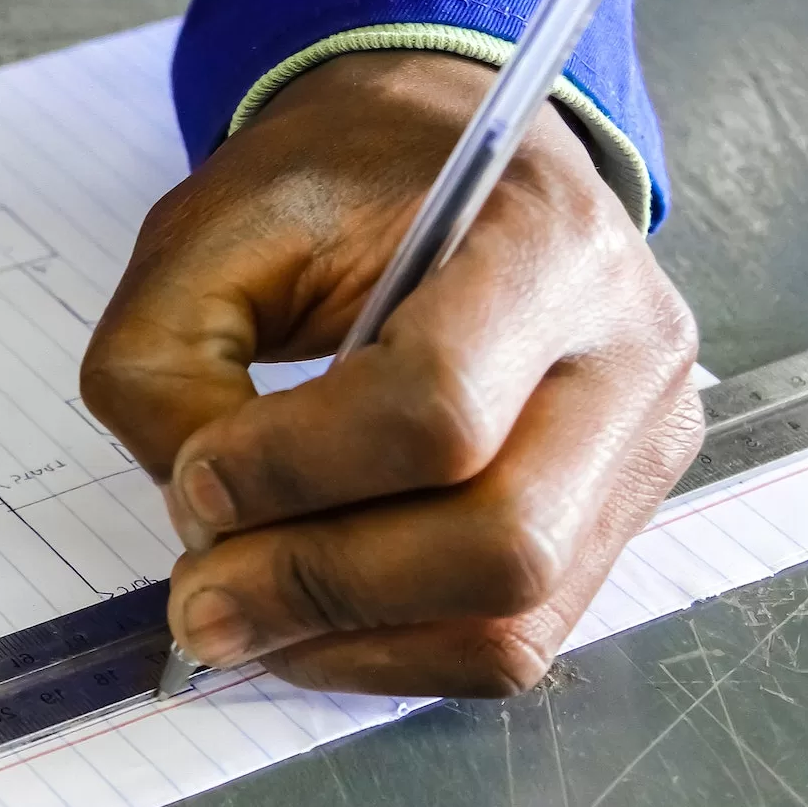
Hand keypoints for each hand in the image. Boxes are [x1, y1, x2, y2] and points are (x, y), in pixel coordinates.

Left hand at [81, 52, 703, 696]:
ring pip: (515, 618)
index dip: (294, 469)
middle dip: (322, 584)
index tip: (194, 477)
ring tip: (238, 609)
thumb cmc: (336, 181)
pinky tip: (305, 618)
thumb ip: (166, 365)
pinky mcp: (616, 519)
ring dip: (350, 638)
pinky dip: (390, 650)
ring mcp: (641, 446)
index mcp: (544, 238)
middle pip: (503, 540)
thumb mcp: (211, 226)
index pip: (439, 405)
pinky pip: (514, 639)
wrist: (450, 156)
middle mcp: (629, 350)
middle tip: (200, 595)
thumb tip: (201, 523)